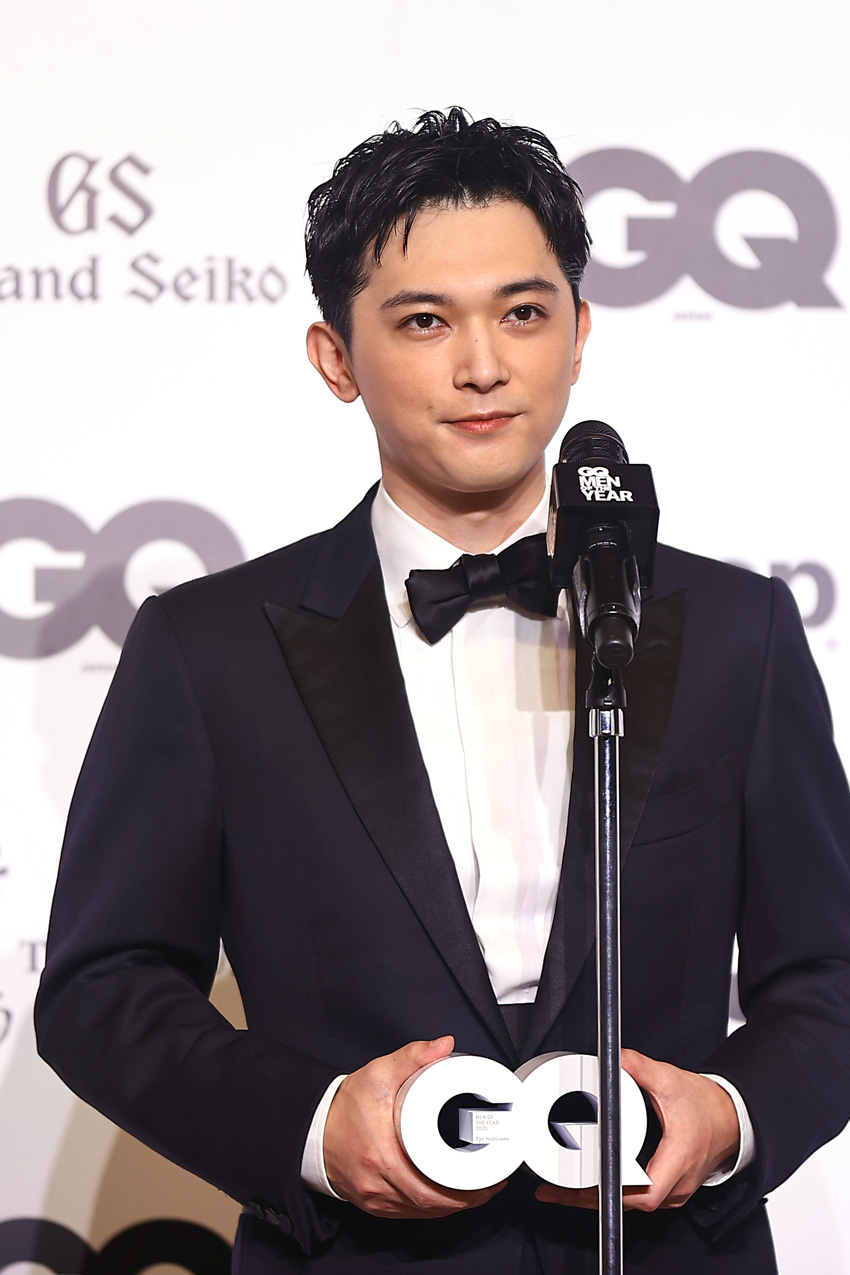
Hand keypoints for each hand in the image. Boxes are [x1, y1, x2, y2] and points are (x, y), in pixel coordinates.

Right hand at [324, 1035, 507, 1217]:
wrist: (315, 1125)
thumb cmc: (347, 1104)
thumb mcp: (379, 1073)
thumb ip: (413, 1056)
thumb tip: (445, 1046)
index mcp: (382, 1157)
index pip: (429, 1190)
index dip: (463, 1193)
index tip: (488, 1182)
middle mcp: (377, 1185)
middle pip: (430, 1206)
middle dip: (466, 1200)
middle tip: (491, 1185)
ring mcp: (374, 1198)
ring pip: (420, 1213)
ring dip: (451, 1206)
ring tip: (477, 1191)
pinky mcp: (372, 1203)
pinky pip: (407, 1213)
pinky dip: (431, 1209)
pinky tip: (448, 1199)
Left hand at [535, 1048, 739, 1211]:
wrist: (730, 1117)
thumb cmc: (706, 1105)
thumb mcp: (671, 1080)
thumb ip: (641, 1067)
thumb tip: (617, 1058)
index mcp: (678, 1158)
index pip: (644, 1192)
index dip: (611, 1192)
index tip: (582, 1185)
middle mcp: (677, 1183)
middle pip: (630, 1203)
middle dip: (590, 1198)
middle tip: (554, 1188)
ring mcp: (674, 1189)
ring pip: (632, 1204)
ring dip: (599, 1199)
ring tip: (563, 1189)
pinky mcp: (670, 1187)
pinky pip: (638, 1198)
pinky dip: (614, 1194)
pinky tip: (591, 1185)